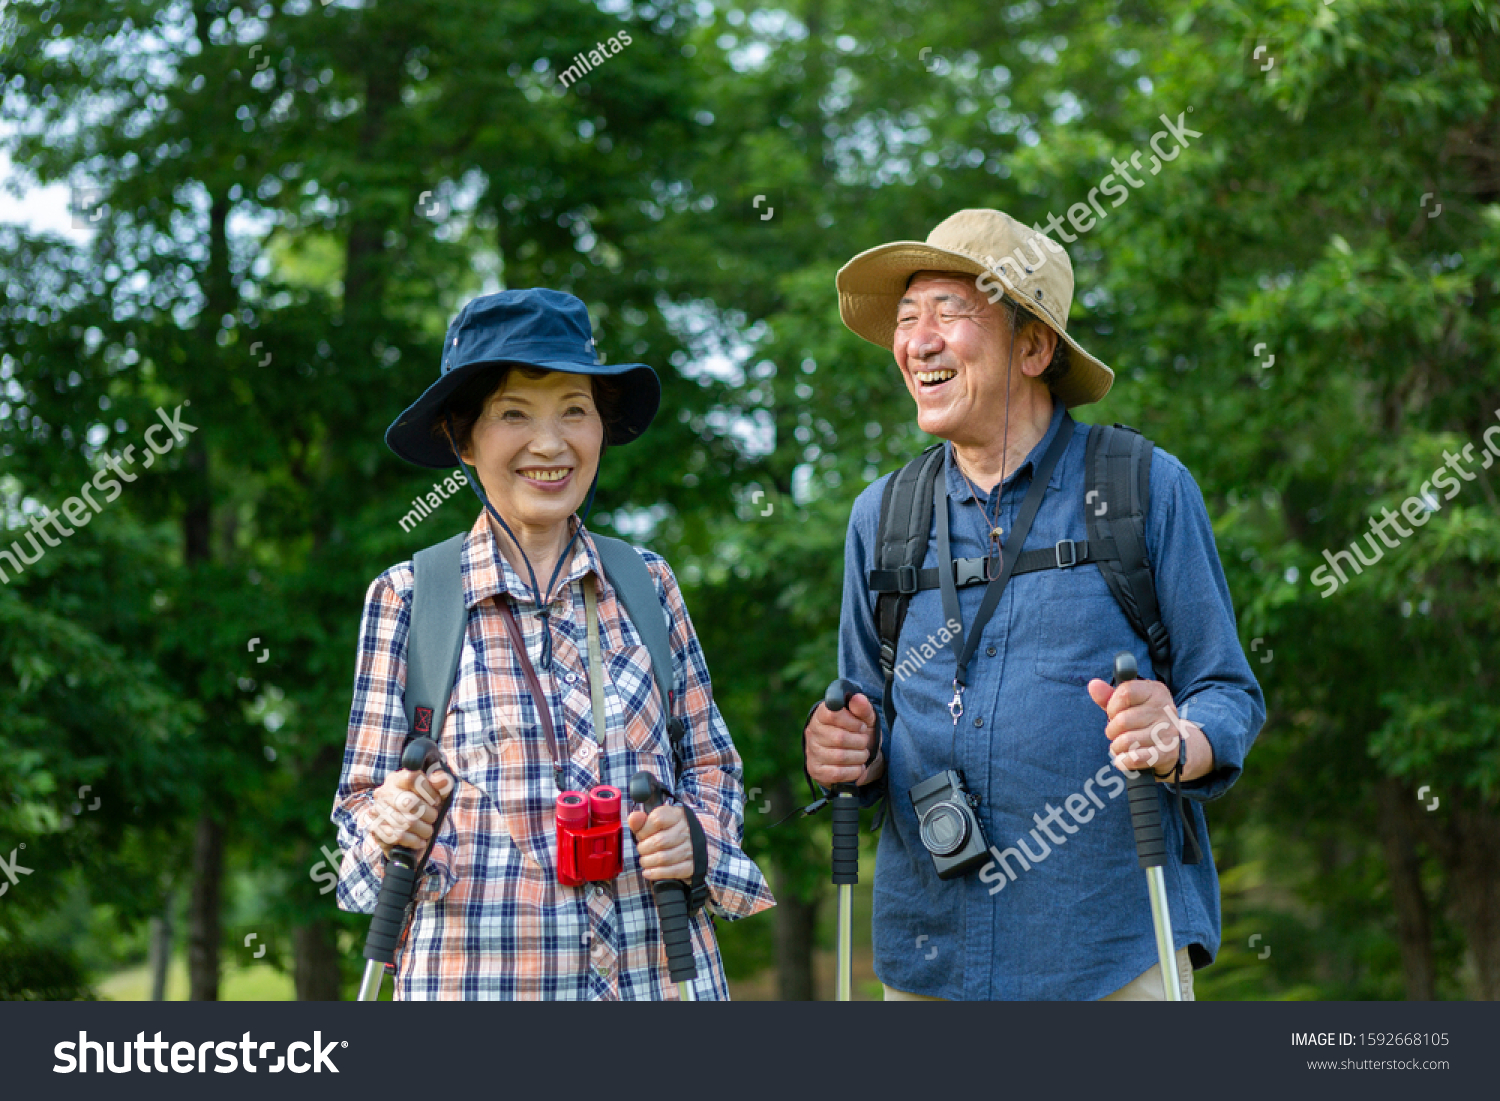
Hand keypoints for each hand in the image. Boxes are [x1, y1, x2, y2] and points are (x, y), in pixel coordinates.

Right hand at [368, 768, 453, 856]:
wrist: (411, 835)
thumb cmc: (426, 809)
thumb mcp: (438, 795)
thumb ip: (442, 784)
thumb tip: (443, 779)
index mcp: (398, 778)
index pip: (412, 778)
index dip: (429, 791)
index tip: (436, 801)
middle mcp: (384, 792)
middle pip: (410, 803)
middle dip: (429, 814)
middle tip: (433, 818)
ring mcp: (377, 810)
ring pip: (407, 822)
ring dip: (424, 830)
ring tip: (428, 831)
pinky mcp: (375, 828)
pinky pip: (399, 836)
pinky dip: (414, 841)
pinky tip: (420, 841)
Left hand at [627, 804, 693, 880]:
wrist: (693, 842)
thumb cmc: (670, 830)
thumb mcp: (656, 821)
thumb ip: (642, 820)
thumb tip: (633, 818)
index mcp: (677, 815)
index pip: (657, 820)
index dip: (644, 830)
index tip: (640, 835)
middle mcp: (686, 830)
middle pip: (660, 841)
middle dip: (644, 848)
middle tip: (642, 850)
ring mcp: (692, 848)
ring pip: (664, 858)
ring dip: (649, 862)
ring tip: (645, 861)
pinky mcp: (692, 865)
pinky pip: (673, 871)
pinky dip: (657, 873)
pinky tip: (648, 872)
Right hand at [804, 692, 883, 787]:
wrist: (852, 755)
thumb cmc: (857, 732)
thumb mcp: (864, 718)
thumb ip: (862, 708)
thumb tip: (858, 698)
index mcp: (821, 714)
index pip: (833, 714)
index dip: (853, 722)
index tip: (862, 726)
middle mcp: (812, 732)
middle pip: (839, 738)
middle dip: (860, 741)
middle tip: (864, 742)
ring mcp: (812, 752)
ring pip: (840, 756)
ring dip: (859, 756)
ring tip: (863, 754)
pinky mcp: (815, 770)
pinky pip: (837, 773)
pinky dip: (854, 771)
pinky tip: (858, 766)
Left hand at [1086, 677, 1212, 781]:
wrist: (1171, 746)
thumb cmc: (1143, 721)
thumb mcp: (1128, 705)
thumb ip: (1108, 696)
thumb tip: (1093, 685)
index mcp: (1156, 692)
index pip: (1125, 692)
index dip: (1112, 706)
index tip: (1113, 713)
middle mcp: (1165, 709)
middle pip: (1122, 720)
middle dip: (1112, 730)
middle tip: (1117, 733)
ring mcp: (1168, 732)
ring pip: (1126, 741)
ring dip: (1117, 747)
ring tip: (1121, 746)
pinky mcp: (1166, 753)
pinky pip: (1136, 758)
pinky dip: (1123, 761)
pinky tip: (1124, 759)